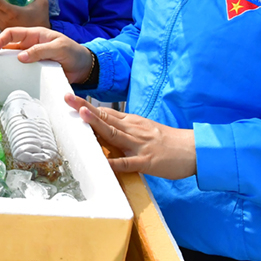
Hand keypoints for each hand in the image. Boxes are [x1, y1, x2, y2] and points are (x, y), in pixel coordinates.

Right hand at [0, 27, 93, 83]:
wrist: (84, 67)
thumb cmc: (73, 53)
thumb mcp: (59, 48)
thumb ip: (41, 51)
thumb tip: (20, 57)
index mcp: (35, 34)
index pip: (12, 33)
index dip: (0, 40)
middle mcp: (31, 45)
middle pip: (9, 46)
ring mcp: (32, 58)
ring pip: (14, 60)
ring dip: (5, 64)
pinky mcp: (35, 69)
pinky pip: (22, 71)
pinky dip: (15, 74)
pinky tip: (9, 80)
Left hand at [64, 94, 195, 178]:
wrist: (193, 150)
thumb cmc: (167, 141)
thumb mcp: (144, 129)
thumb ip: (124, 129)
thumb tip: (102, 130)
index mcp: (131, 122)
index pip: (105, 112)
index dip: (86, 105)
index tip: (70, 98)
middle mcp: (133, 130)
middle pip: (105, 117)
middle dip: (84, 108)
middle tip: (67, 98)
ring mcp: (139, 145)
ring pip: (114, 133)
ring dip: (97, 124)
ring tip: (81, 114)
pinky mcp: (146, 161)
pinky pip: (128, 162)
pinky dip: (115, 162)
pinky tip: (103, 162)